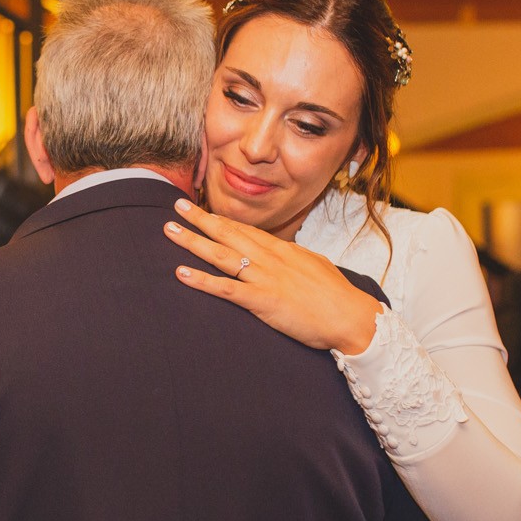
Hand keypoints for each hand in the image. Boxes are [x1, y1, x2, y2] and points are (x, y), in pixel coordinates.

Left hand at [165, 199, 383, 353]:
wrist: (351, 317)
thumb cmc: (337, 295)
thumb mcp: (314, 266)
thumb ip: (294, 258)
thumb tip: (285, 252)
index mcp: (283, 250)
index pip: (246, 229)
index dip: (222, 219)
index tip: (203, 209)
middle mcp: (270, 258)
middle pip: (229, 233)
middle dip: (200, 218)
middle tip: (177, 204)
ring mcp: (264, 277)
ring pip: (221, 254)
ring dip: (192, 241)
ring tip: (169, 230)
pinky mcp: (262, 300)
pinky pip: (225, 288)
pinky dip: (201, 280)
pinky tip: (180, 273)